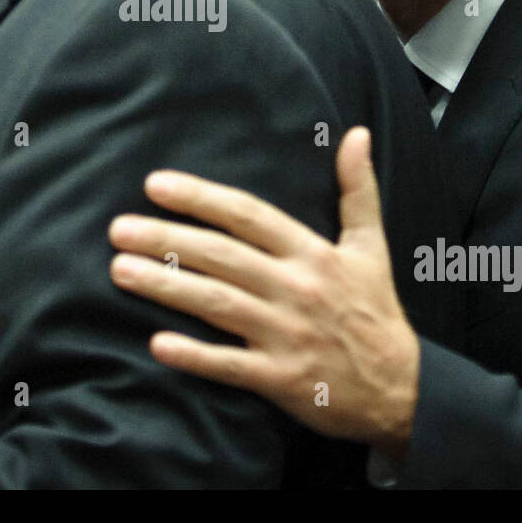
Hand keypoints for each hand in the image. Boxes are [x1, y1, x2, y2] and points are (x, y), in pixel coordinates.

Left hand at [108, 126, 419, 455]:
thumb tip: (355, 133)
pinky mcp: (282, 379)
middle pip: (222, 256)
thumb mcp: (371, 246)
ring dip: (166, 287)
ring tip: (120, 271)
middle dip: (166, 239)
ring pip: (218, 305)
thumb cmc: (375, 312)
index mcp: (313, 253)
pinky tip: (156, 343)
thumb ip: (357, 189)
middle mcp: (297, 289)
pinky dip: (194, 356)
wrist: (403, 389)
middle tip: (117, 229)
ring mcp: (288, 335)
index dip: (201, 198)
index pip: (248, 215)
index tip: (155, 185)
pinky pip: (230, 366)